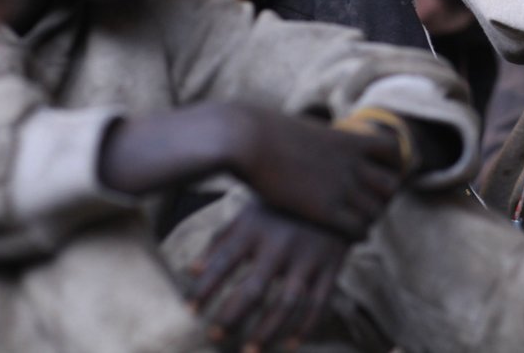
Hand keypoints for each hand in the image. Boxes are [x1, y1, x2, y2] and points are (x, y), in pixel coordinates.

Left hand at [189, 200, 348, 350]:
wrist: (333, 187)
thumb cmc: (281, 206)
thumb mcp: (249, 213)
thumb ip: (220, 240)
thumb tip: (191, 270)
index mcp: (256, 228)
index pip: (224, 262)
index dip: (205, 289)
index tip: (190, 311)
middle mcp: (282, 243)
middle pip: (254, 288)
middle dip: (232, 316)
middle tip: (214, 336)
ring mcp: (309, 256)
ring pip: (287, 302)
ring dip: (267, 331)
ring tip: (249, 350)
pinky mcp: (332, 264)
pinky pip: (320, 302)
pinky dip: (307, 327)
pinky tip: (291, 345)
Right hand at [235, 107, 403, 238]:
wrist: (246, 139)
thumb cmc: (264, 131)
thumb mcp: (303, 129)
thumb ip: (319, 139)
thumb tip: (313, 139)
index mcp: (349, 139)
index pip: (393, 150)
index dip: (392, 163)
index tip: (381, 172)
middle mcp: (352, 163)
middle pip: (391, 184)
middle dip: (385, 196)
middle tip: (371, 203)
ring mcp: (340, 186)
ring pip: (375, 211)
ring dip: (369, 218)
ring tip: (359, 223)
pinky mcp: (324, 210)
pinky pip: (357, 228)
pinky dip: (357, 234)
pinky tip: (349, 236)